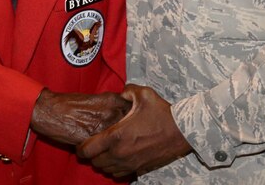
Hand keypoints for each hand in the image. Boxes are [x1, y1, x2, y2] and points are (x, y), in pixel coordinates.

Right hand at [30, 89, 130, 145]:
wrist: (50, 110)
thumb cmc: (69, 103)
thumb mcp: (95, 97)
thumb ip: (111, 104)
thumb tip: (122, 111)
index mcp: (112, 99)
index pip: (134, 109)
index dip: (133, 115)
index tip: (131, 119)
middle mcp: (111, 112)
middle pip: (130, 124)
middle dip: (127, 128)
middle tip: (121, 131)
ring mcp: (103, 126)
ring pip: (119, 137)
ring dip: (116, 140)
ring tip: (110, 140)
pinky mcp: (93, 140)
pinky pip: (105, 147)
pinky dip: (104, 148)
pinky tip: (99, 146)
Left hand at [77, 84, 192, 178]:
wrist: (182, 131)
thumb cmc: (162, 113)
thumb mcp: (144, 94)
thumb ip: (127, 91)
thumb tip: (121, 93)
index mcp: (116, 136)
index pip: (87, 149)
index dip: (81, 146)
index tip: (84, 141)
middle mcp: (119, 153)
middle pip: (94, 161)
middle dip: (92, 154)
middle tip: (96, 144)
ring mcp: (129, 163)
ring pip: (105, 169)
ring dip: (103, 161)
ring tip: (107, 150)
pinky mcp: (138, 168)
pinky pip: (118, 173)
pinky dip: (115, 167)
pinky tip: (120, 156)